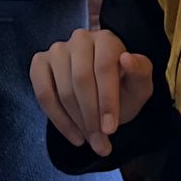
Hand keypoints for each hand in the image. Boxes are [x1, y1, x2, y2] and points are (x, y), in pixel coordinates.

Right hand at [31, 28, 152, 156]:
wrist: (103, 96)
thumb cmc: (123, 89)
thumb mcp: (139, 86)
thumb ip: (141, 73)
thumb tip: (127, 58)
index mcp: (106, 39)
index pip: (104, 67)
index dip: (107, 100)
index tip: (110, 130)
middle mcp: (80, 38)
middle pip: (81, 79)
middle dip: (91, 116)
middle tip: (100, 142)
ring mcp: (57, 49)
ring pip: (63, 90)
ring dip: (76, 121)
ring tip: (90, 140)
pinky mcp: (40, 63)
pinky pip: (43, 94)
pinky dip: (57, 119)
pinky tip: (73, 135)